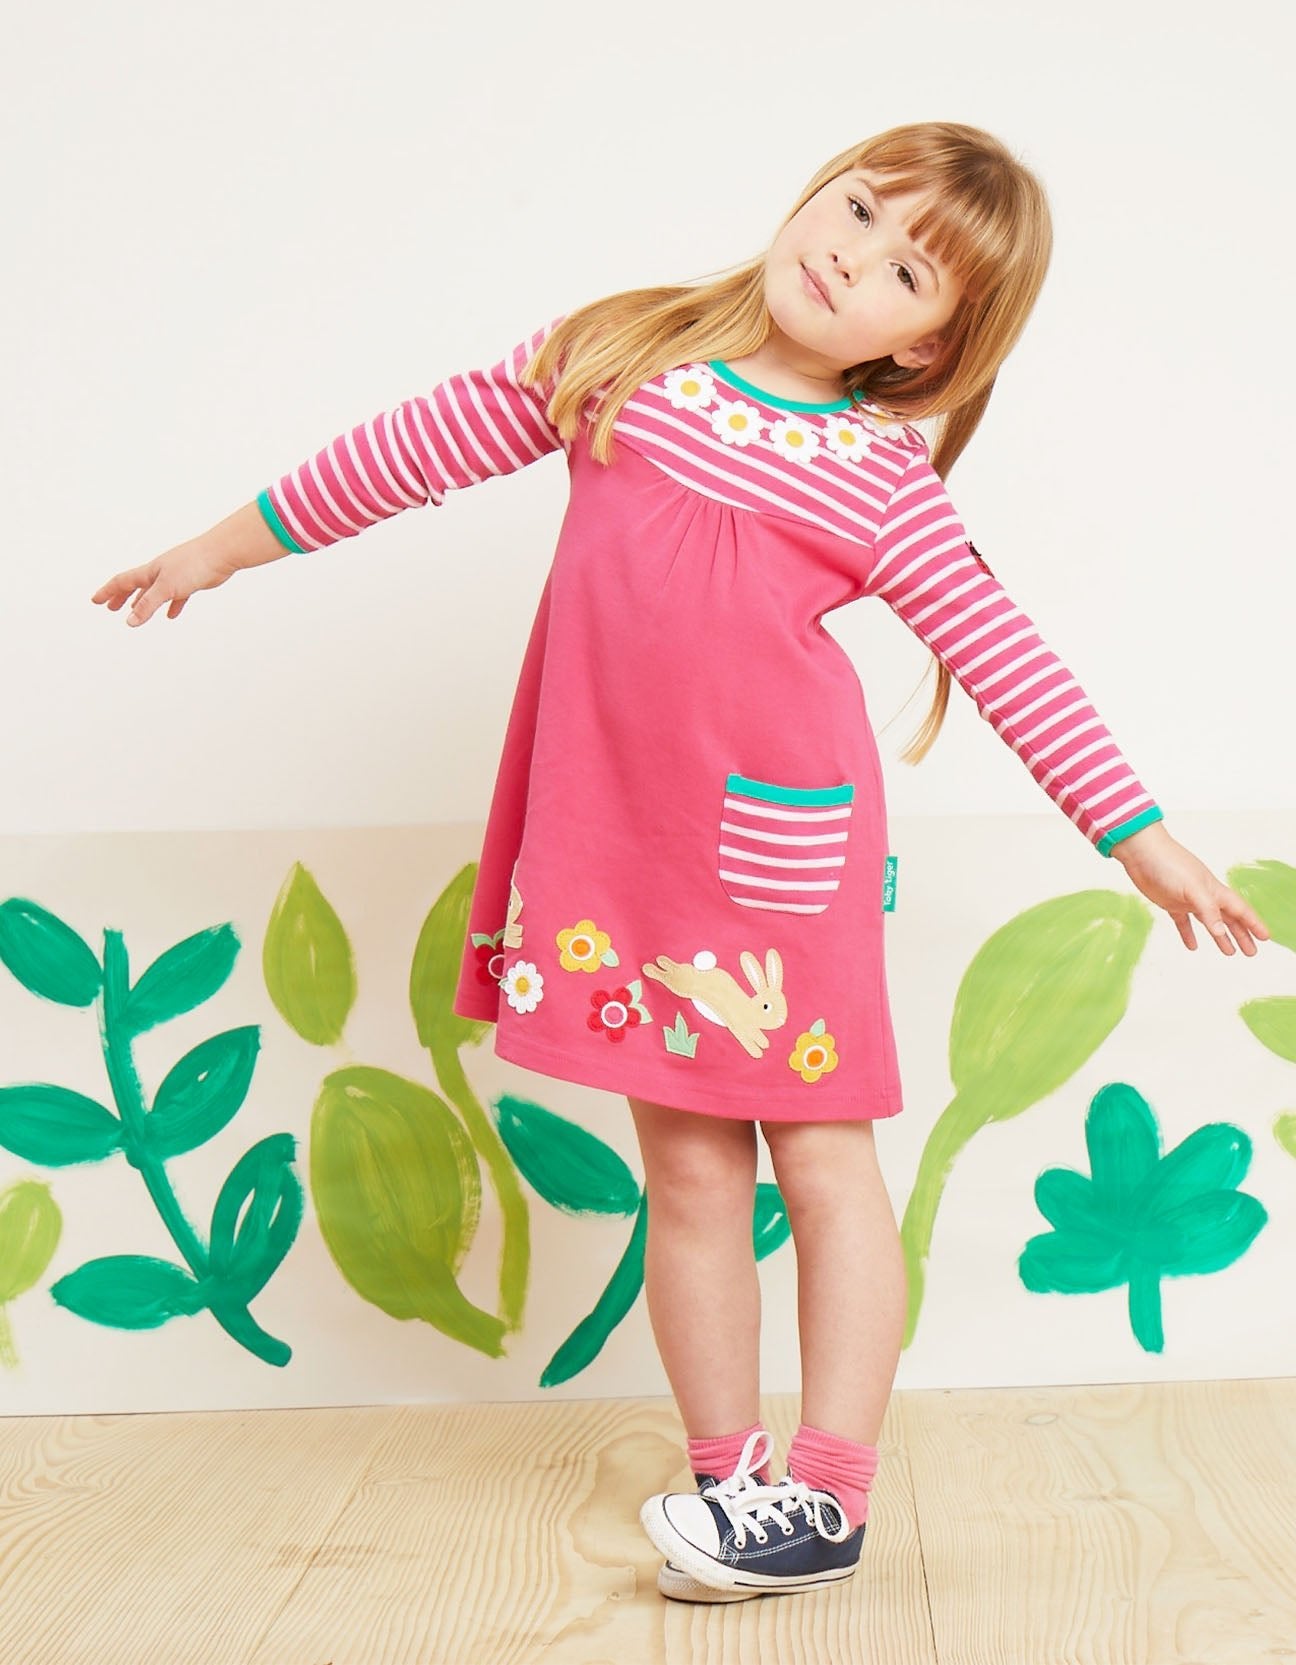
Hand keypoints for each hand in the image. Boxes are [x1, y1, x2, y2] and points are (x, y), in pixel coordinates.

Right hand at [91, 539, 239, 626]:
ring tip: (135, 611)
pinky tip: (171, 615)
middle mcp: (160, 572)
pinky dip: (171, 606)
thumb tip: (129, 621)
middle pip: (135, 586)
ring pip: (154, 591)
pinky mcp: (191, 582)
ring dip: (143, 601)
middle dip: (121, 597)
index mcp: (150, 572)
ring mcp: (175, 576)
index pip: (122, 581)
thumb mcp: (166, 588)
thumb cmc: (193, 565)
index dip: (108, 592)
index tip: (95, 601)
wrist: (221, 553)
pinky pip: (177, 596)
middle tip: (111, 608)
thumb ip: (147, 605)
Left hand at [1111, 824, 1269, 955]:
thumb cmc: (1169, 864)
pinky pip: (1183, 922)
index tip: (1265, 937)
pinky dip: (1189, 934)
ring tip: (1230, 952)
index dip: (1253, 923)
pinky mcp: (1170, 903)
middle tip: (1251, 952)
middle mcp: (1204, 896)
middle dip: (1241, 934)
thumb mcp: (1192, 888)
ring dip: (1220, 936)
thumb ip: (1208, 910)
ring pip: (1209, 922)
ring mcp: (1188, 900)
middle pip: (1228, 918)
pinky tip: (1192, 946)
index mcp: (1214, 890)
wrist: (1141, 853)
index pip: (1240, 910)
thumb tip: (1221, 932)